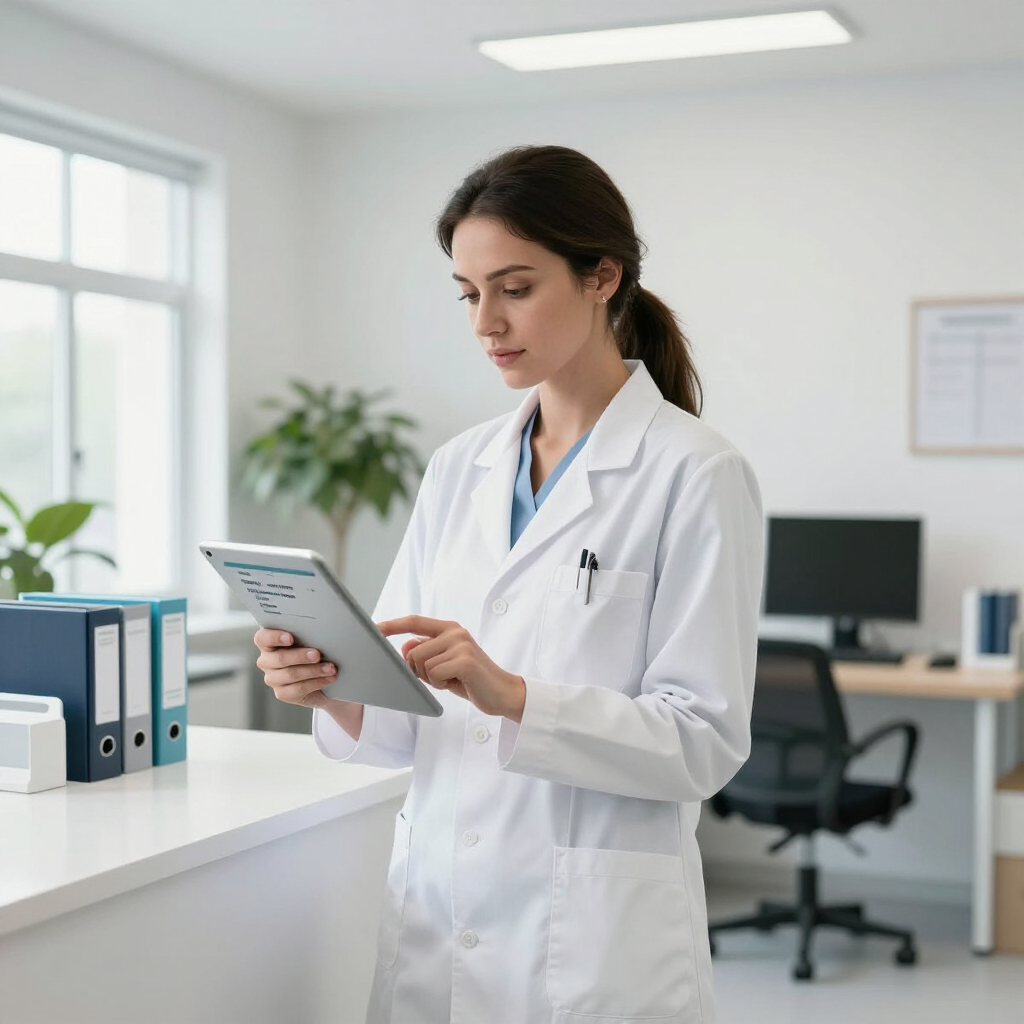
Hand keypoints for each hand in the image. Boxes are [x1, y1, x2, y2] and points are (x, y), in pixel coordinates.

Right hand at [254, 628, 341, 710]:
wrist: (320, 679)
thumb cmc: (311, 653)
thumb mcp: (307, 642)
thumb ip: (307, 635)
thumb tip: (321, 631)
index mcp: (268, 644)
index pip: (262, 638)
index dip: (274, 637)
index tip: (290, 637)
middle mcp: (266, 661)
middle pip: (279, 658)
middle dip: (300, 656)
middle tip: (318, 655)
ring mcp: (273, 679)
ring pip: (291, 674)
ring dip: (314, 670)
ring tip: (330, 668)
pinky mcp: (282, 694)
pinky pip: (298, 688)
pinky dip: (317, 682)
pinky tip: (329, 678)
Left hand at [377, 616, 525, 721]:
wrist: (502, 693)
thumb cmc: (470, 679)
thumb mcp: (444, 663)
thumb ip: (425, 651)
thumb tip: (404, 646)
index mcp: (449, 628)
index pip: (413, 622)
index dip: (391, 625)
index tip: (373, 628)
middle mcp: (455, 632)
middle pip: (412, 651)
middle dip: (417, 671)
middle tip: (439, 677)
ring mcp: (461, 644)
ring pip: (421, 664)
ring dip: (431, 679)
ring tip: (452, 679)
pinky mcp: (465, 660)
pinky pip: (433, 674)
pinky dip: (440, 685)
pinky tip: (457, 683)